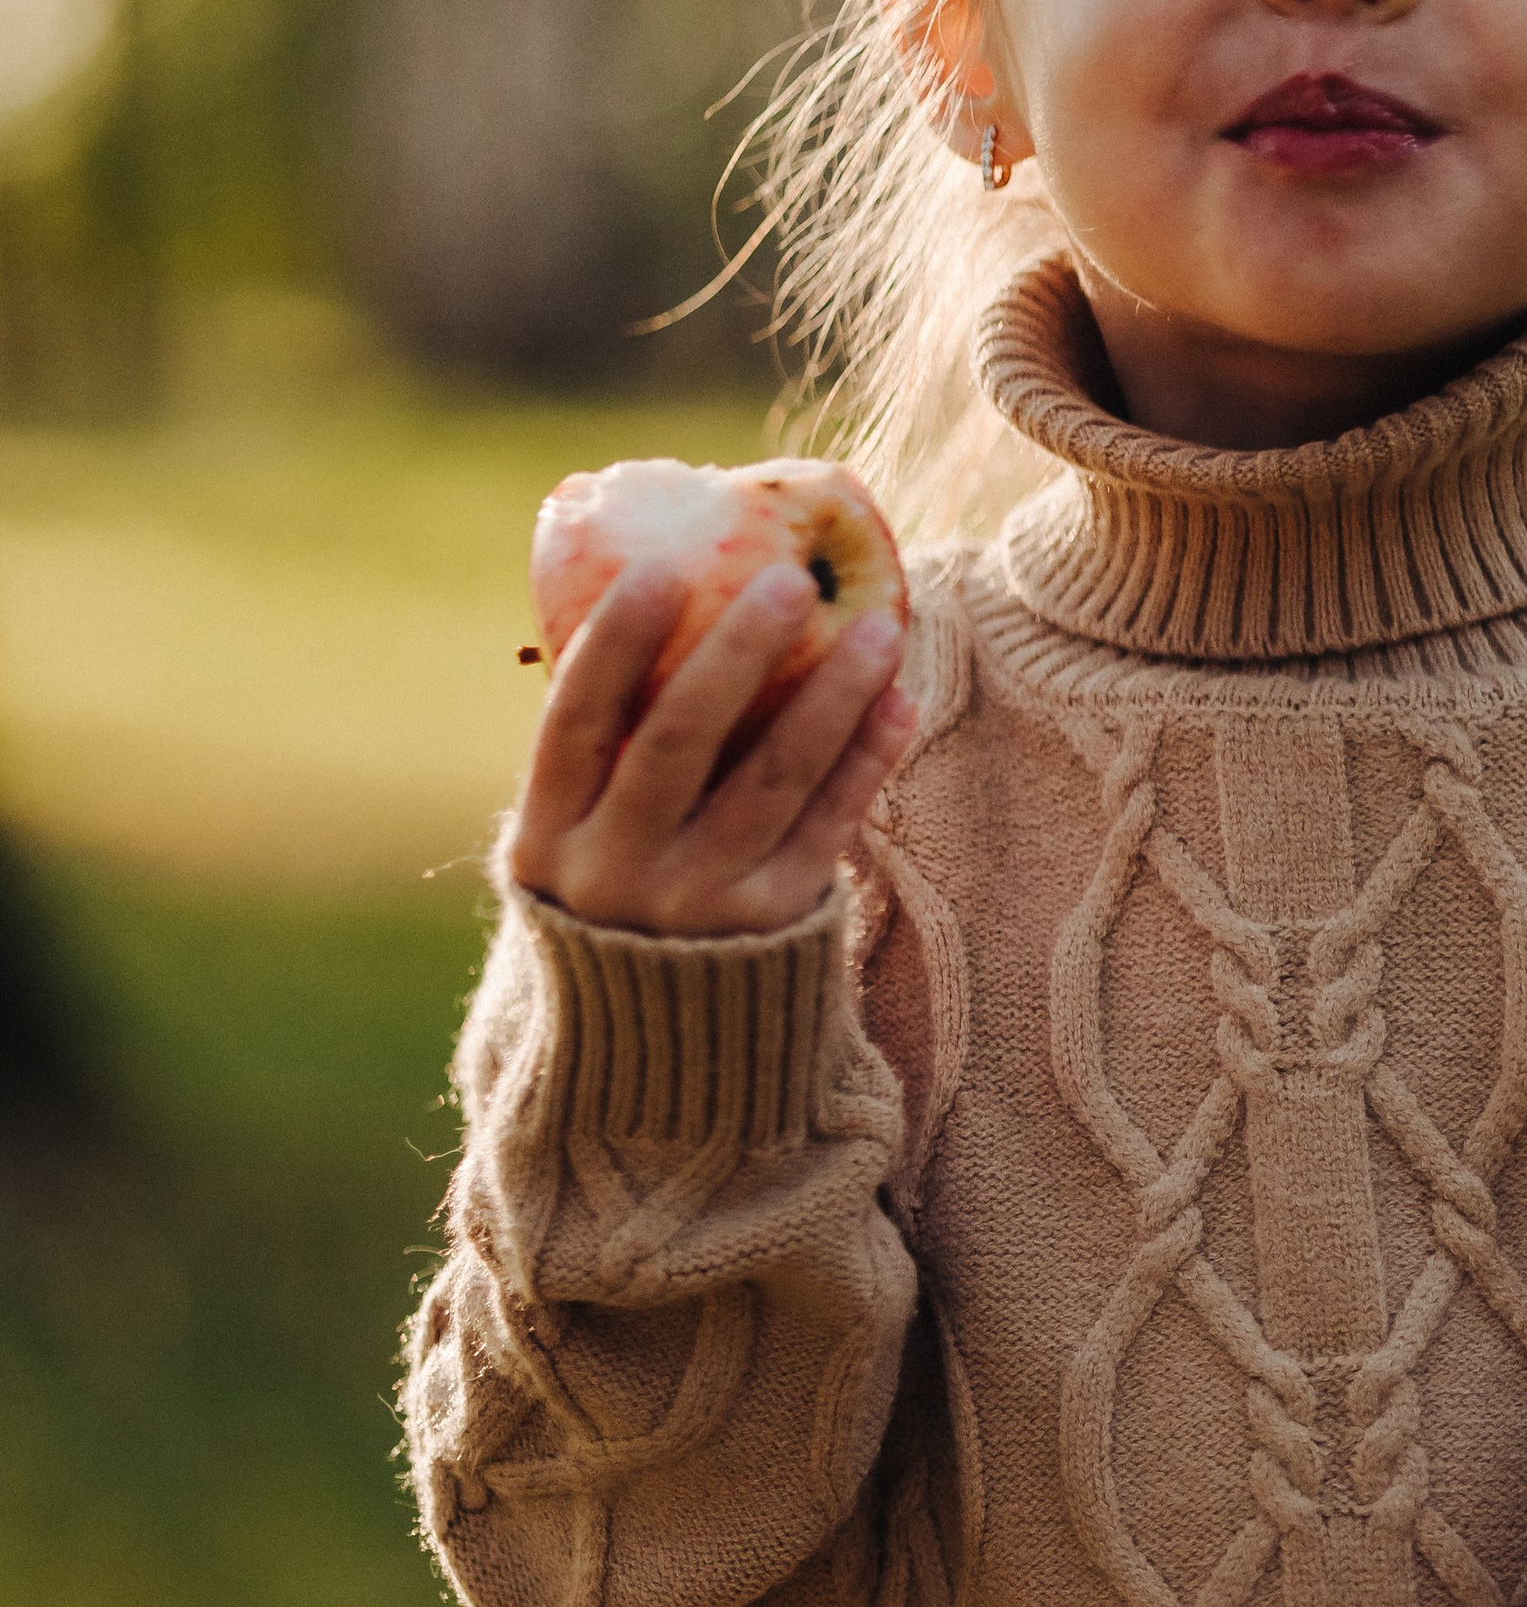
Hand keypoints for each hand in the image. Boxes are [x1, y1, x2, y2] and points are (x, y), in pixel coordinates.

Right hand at [511, 559, 913, 936]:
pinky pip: (827, 826)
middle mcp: (616, 872)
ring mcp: (697, 904)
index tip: (662, 568)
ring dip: (831, 695)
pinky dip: (865, 761)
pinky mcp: (771, 924)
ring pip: (771, 779)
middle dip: (736, 653)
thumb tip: (654, 590)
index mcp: (550, 836)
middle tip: (788, 581)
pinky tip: (896, 702)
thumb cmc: (619, 886)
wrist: (658, 1038)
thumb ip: (604, 748)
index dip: (613, 644)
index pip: (575, 722)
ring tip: (877, 628)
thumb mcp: (576, 835)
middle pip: (678, 742)